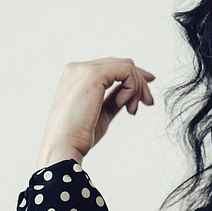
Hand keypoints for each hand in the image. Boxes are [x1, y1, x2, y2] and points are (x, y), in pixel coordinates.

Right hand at [34, 58, 155, 168]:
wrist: (64, 147)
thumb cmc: (77, 136)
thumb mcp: (101, 112)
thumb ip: (114, 98)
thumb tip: (130, 92)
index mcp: (75, 77)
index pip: (111, 68)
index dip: (132, 78)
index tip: (145, 93)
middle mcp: (78, 68)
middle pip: (120, 64)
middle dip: (139, 83)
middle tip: (148, 103)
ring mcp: (84, 69)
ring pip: (126, 66)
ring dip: (137, 88)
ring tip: (132, 110)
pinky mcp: (93, 74)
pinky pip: (126, 71)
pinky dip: (132, 88)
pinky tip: (124, 104)